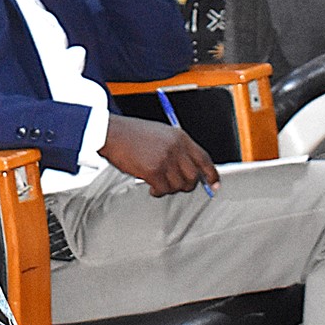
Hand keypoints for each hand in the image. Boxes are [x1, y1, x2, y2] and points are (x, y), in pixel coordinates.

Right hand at [99, 115, 218, 196]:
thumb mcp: (160, 133)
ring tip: (159, 184)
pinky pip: (163, 189)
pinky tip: (151, 187)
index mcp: (180, 137)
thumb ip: (177, 148)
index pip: (205, 159)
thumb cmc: (131, 133)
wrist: (110, 133)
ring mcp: (165, 159)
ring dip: (169, 189)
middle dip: (186, 185)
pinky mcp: (153, 170)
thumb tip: (188, 167)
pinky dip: (158, 192)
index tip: (213, 184)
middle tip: (176, 185)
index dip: (211, 175)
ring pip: (178, 185)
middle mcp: (176, 148)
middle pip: (193, 176)